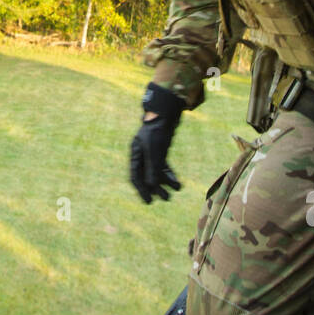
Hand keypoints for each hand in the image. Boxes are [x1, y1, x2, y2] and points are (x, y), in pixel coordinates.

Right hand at [129, 82, 184, 202]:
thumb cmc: (157, 130)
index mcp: (135, 154)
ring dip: (165, 183)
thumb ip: (153, 167)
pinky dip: (170, 175)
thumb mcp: (154, 150)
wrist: (166, 113)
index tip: (149, 201)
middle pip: (146, 176)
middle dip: (156, 188)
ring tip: (174, 192)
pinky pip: (164, 167)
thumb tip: (152, 186)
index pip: (136, 176)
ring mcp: (152, 153)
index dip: (142, 190)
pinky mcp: (161, 150)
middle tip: (165, 199)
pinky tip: (177, 183)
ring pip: (156, 172)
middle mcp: (142, 155)